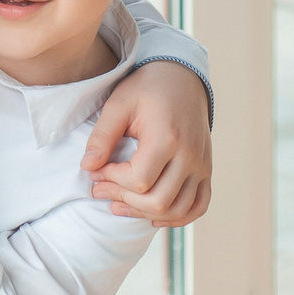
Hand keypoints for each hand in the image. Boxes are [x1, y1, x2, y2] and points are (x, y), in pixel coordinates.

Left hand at [81, 60, 210, 225]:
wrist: (182, 77)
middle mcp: (190, 156)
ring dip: (145, 213)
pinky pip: (199, 205)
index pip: (139, 180)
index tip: (97, 171)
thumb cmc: (147, 89)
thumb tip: (87, 167)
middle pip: (158, 200)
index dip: (112, 180)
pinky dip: (178, 216)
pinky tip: (153, 215)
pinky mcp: (206, 170)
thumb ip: (102, 136)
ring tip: (119, 205)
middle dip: (123, 200)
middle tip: (100, 191)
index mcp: (167, 137)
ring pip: (177, 209)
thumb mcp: (119, 104)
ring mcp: (202, 165)